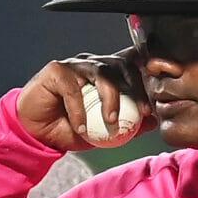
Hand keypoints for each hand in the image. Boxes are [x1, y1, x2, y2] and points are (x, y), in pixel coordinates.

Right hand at [16, 49, 148, 151]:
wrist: (36, 132)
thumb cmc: (70, 129)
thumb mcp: (104, 132)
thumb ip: (128, 126)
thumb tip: (154, 122)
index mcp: (108, 74)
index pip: (132, 64)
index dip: (148, 70)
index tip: (160, 90)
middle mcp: (94, 65)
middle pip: (122, 65)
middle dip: (137, 88)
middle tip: (143, 111)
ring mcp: (75, 65)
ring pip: (101, 72)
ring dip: (111, 98)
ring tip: (111, 121)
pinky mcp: (56, 71)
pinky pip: (73, 89)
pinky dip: (79, 110)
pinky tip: (80, 127)